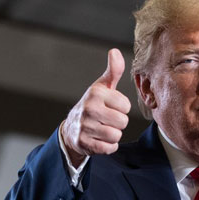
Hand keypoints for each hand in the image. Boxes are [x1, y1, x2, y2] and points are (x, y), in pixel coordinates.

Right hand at [61, 48, 130, 166]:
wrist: (72, 128)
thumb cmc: (93, 104)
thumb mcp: (103, 86)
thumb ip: (113, 71)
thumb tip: (115, 51)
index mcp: (96, 93)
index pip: (126, 106)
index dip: (122, 109)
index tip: (111, 107)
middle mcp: (89, 108)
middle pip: (123, 122)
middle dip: (118, 123)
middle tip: (107, 120)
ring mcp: (85, 126)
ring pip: (116, 136)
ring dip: (113, 135)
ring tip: (103, 129)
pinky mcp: (83, 142)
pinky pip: (109, 148)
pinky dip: (108, 146)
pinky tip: (100, 139)